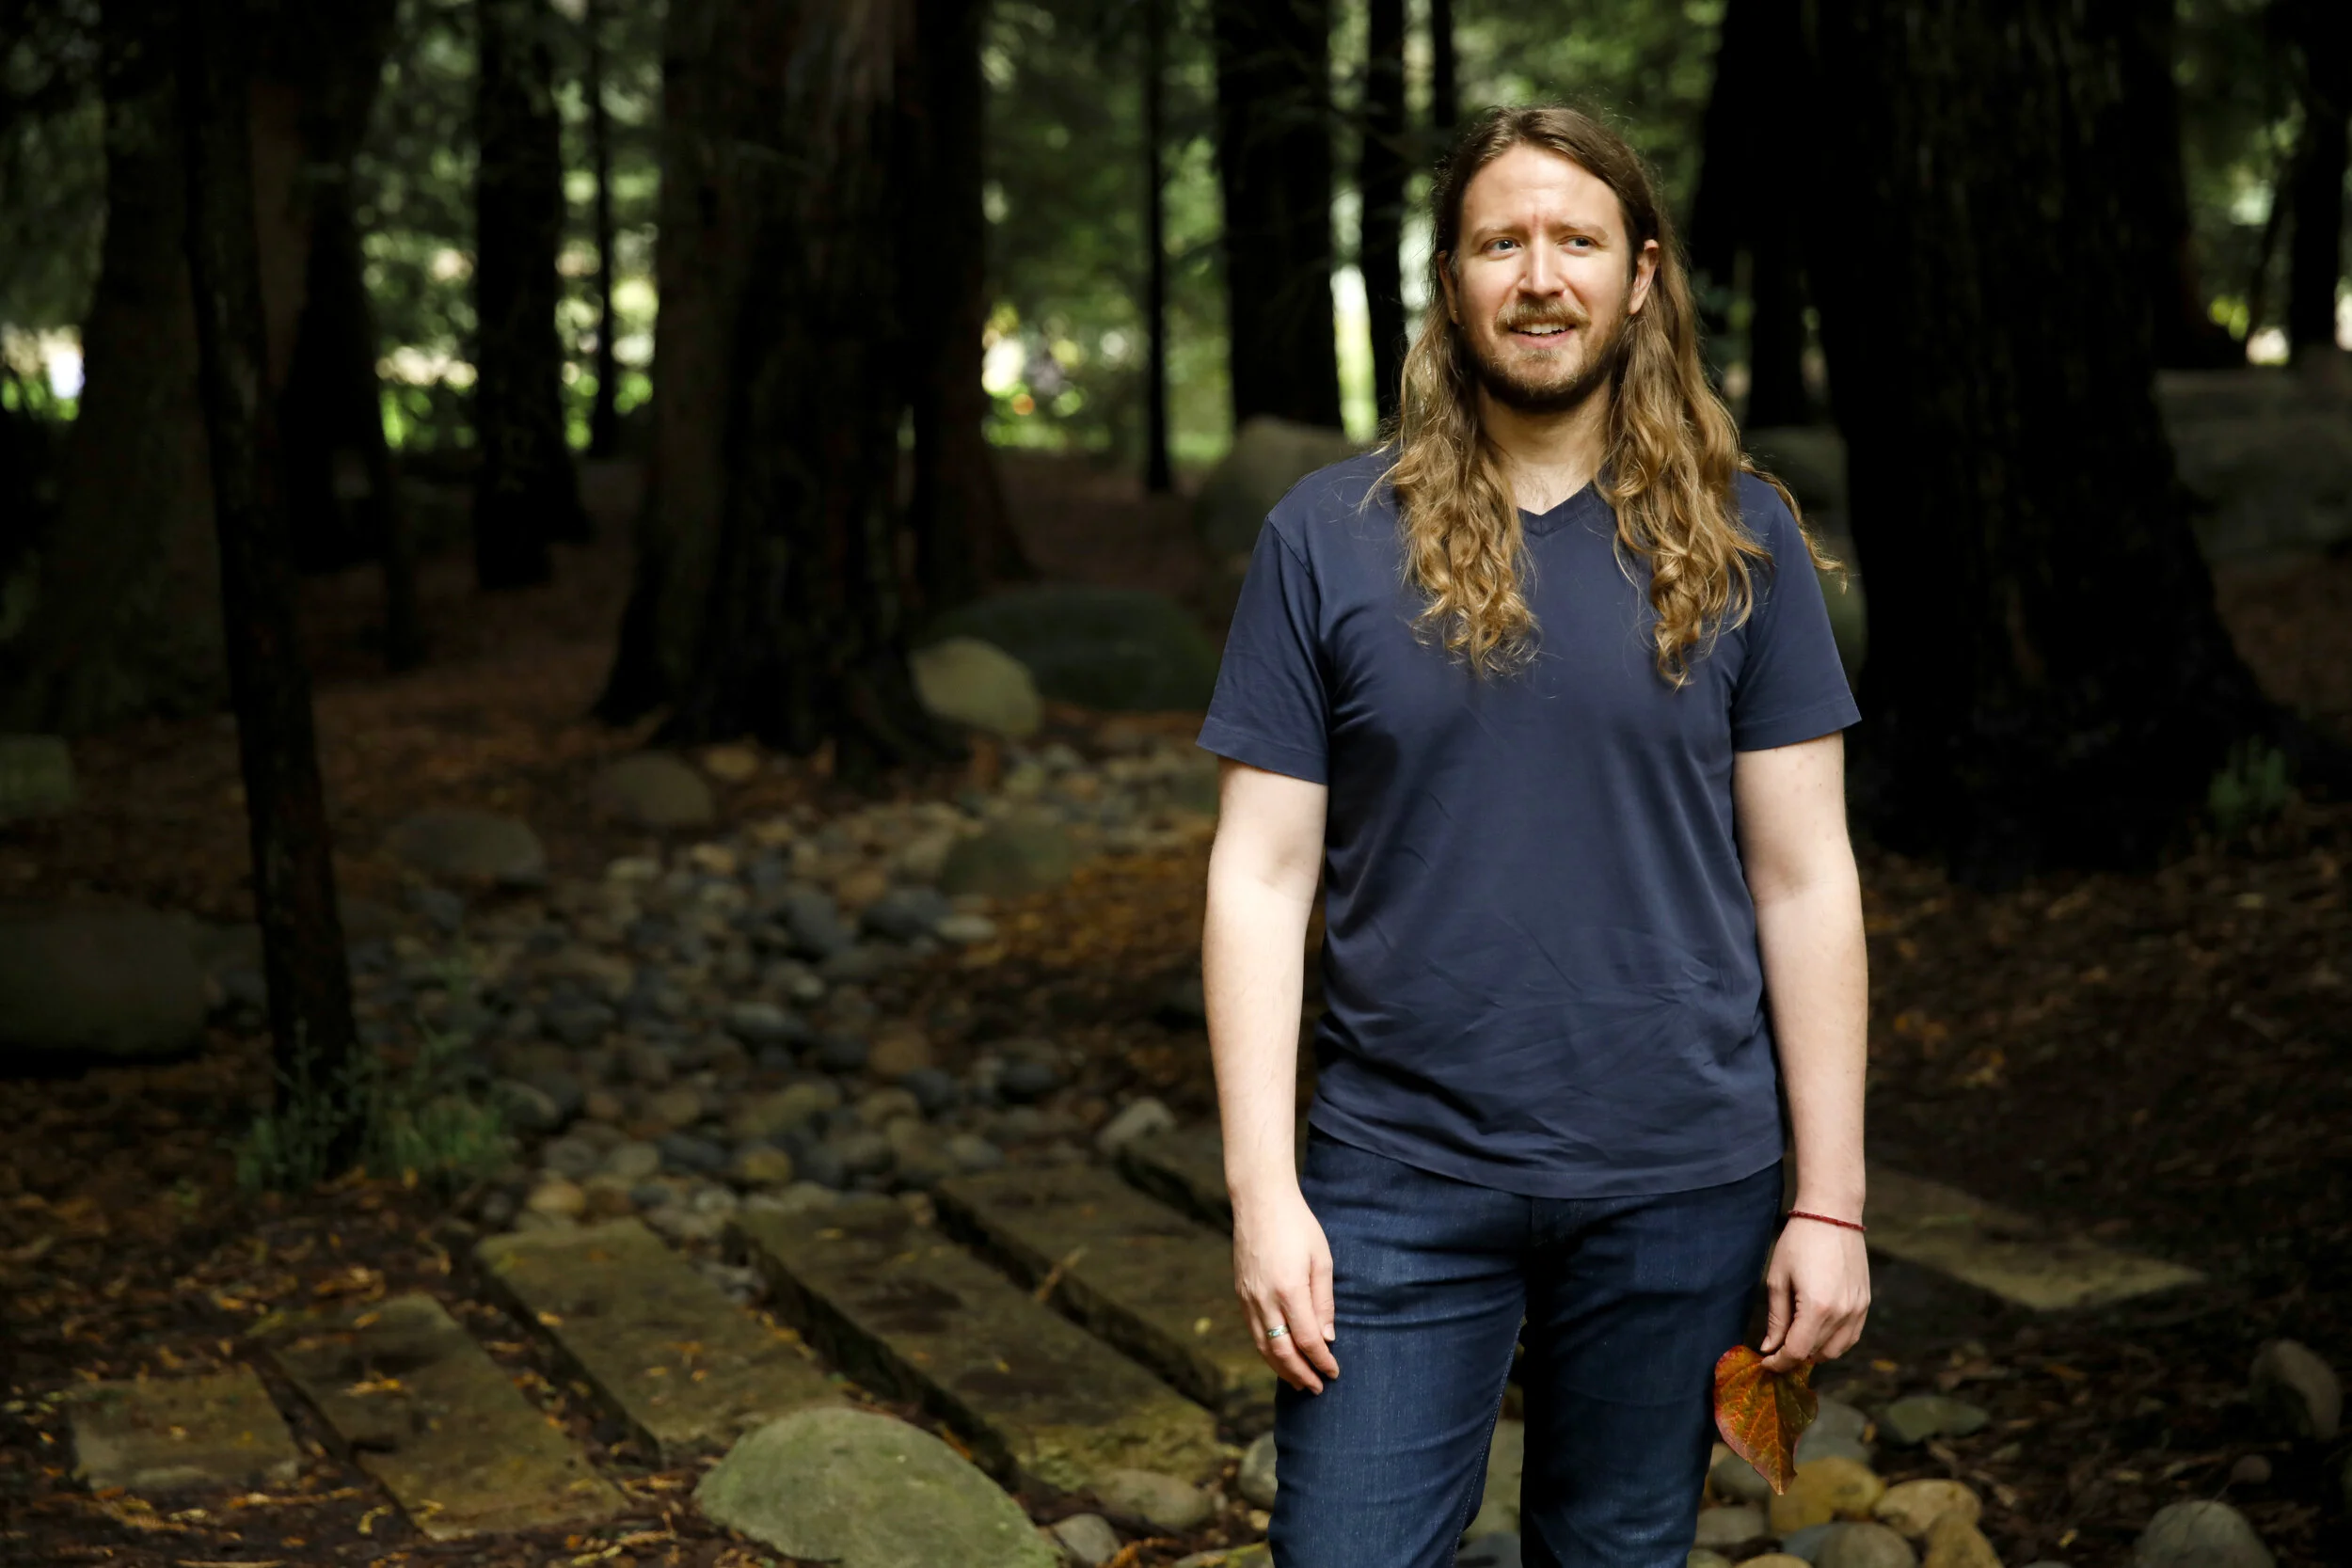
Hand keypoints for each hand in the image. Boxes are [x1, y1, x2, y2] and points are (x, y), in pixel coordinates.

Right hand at [1231, 1185, 1340, 1392]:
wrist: (1259, 1200)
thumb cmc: (1297, 1225)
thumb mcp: (1321, 1260)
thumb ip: (1323, 1301)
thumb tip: (1327, 1338)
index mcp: (1289, 1291)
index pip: (1307, 1340)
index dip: (1321, 1361)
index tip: (1333, 1372)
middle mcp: (1264, 1299)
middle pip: (1282, 1352)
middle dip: (1300, 1374)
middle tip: (1316, 1388)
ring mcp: (1248, 1298)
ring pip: (1263, 1346)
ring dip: (1281, 1369)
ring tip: (1297, 1382)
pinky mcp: (1240, 1293)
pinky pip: (1253, 1332)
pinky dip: (1267, 1350)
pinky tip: (1278, 1356)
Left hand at [1757, 1216, 1869, 1372]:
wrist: (1832, 1215)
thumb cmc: (1799, 1242)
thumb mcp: (1778, 1279)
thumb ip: (1776, 1318)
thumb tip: (1770, 1348)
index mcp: (1817, 1308)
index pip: (1797, 1351)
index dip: (1779, 1362)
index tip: (1765, 1362)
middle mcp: (1842, 1314)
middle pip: (1816, 1353)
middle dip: (1793, 1356)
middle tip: (1776, 1350)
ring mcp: (1858, 1310)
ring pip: (1836, 1350)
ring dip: (1815, 1351)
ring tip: (1796, 1340)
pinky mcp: (1865, 1303)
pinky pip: (1851, 1336)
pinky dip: (1834, 1342)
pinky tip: (1817, 1333)